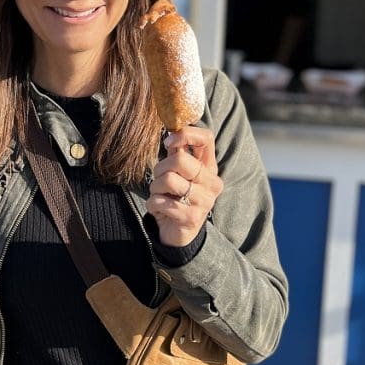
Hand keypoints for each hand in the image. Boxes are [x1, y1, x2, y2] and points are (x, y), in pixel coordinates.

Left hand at [147, 126, 223, 246]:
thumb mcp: (177, 172)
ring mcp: (205, 201)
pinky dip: (153, 204)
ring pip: (168, 180)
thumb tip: (171, 131)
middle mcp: (212, 182)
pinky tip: (159, 209)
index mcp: (209, 167)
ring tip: (160, 195)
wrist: (178, 233)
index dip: (184, 134)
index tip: (168, 143)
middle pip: (180, 160)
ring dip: (155, 188)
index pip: (206, 138)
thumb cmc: (176, 197)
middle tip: (159, 180)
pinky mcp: (192, 218)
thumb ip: (177, 152)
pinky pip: (161, 202)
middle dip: (160, 168)